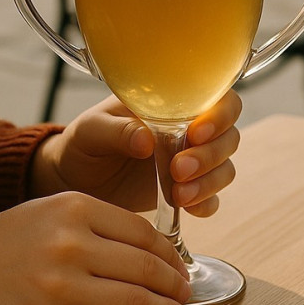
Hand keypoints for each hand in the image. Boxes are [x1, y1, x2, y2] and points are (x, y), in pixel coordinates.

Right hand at [0, 192, 190, 304]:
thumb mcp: (45, 213)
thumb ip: (94, 223)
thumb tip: (150, 249)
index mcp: (71, 207)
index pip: (143, 232)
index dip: (172, 255)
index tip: (181, 267)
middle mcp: (69, 243)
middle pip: (146, 268)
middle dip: (175, 286)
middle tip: (185, 295)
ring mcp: (59, 286)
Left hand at [30, 91, 240, 217]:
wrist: (75, 177)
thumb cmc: (84, 142)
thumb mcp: (91, 130)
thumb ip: (117, 131)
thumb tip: (146, 140)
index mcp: (170, 103)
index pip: (216, 97)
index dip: (219, 113)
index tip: (196, 132)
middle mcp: (187, 129)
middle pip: (228, 135)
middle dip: (211, 154)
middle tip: (178, 169)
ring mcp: (190, 160)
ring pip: (224, 167)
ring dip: (209, 181)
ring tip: (179, 194)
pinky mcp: (185, 190)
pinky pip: (212, 198)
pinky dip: (206, 203)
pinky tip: (187, 207)